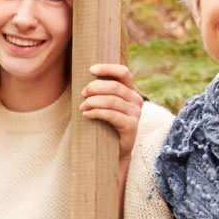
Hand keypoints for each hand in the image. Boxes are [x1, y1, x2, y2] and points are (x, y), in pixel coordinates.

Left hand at [81, 63, 145, 177]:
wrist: (115, 150)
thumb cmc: (106, 123)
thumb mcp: (105, 104)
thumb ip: (101, 91)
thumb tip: (85, 76)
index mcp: (131, 90)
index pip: (123, 72)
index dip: (108, 68)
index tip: (91, 69)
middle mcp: (136, 100)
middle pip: (115, 86)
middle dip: (95, 88)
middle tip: (82, 94)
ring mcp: (136, 113)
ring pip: (112, 101)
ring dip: (93, 102)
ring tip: (82, 106)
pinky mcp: (132, 126)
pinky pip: (112, 115)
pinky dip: (97, 113)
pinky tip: (86, 114)